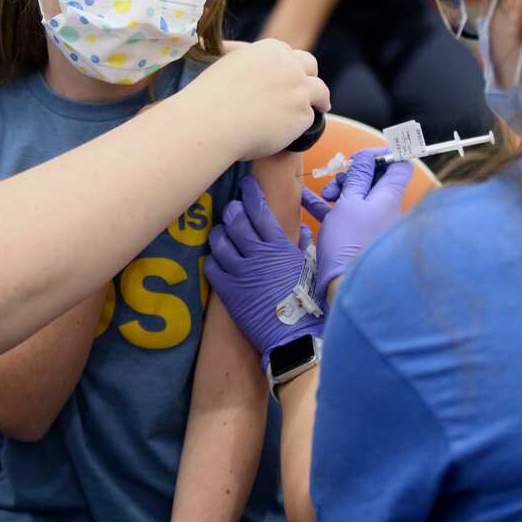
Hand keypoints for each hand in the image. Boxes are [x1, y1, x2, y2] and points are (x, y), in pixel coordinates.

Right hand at [190, 39, 329, 160]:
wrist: (211, 123)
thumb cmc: (210, 98)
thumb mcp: (226, 65)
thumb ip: (244, 62)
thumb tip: (238, 51)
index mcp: (269, 50)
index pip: (288, 53)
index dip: (290, 65)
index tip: (289, 74)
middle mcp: (289, 65)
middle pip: (310, 65)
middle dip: (310, 75)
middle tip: (311, 88)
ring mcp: (299, 89)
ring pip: (319, 91)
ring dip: (320, 99)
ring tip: (322, 107)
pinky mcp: (303, 115)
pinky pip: (309, 120)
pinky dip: (301, 125)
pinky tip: (292, 132)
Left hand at [206, 176, 323, 366]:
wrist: (294, 337)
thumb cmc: (307, 303)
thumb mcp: (309, 269)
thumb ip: (302, 247)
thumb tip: (302, 230)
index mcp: (279, 246)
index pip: (259, 210)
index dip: (250, 193)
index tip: (245, 184)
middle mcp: (258, 254)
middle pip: (235, 220)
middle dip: (231, 211)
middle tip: (232, 211)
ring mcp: (241, 272)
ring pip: (219, 241)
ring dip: (219, 234)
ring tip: (222, 234)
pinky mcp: (228, 291)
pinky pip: (211, 267)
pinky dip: (212, 260)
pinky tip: (217, 261)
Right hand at [301, 148, 413, 305]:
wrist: (345, 287)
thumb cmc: (349, 243)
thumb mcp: (348, 203)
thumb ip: (357, 177)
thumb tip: (368, 157)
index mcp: (389, 197)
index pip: (400, 165)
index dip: (382, 154)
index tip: (361, 155)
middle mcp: (386, 209)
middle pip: (375, 178)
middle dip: (353, 172)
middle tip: (338, 178)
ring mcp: (372, 223)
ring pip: (359, 195)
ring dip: (340, 188)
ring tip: (325, 194)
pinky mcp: (357, 236)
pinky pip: (345, 213)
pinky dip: (329, 205)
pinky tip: (307, 198)